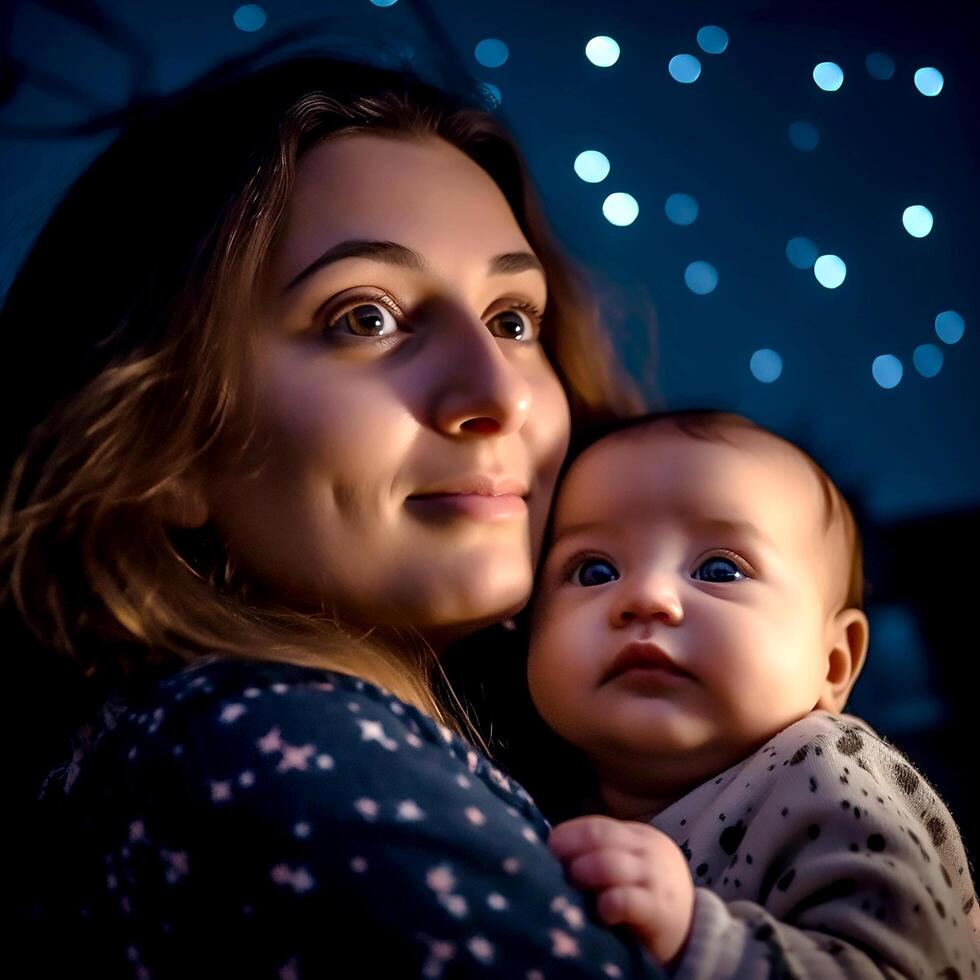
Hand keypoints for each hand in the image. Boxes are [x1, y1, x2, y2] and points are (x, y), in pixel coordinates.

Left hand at [548, 815, 694, 965]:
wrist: (693, 932)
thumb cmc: (648, 896)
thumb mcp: (630, 866)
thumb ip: (602, 854)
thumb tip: (553, 852)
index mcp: (637, 836)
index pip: (596, 825)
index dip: (568, 836)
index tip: (548, 852)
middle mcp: (647, 850)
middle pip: (600, 836)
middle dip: (571, 850)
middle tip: (553, 869)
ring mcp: (654, 878)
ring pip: (610, 864)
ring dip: (584, 873)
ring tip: (574, 887)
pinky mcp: (659, 910)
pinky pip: (627, 900)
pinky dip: (607, 904)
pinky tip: (601, 912)